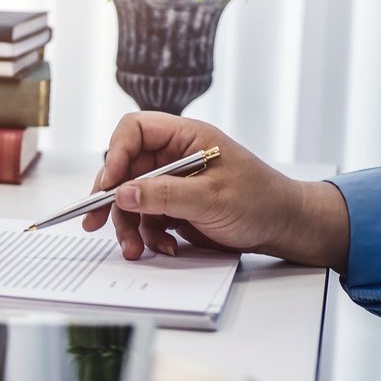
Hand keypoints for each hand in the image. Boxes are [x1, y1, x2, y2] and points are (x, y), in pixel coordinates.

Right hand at [81, 112, 349, 270]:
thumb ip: (164, 195)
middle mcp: (175, 155)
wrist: (286, 228)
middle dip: (113, 199)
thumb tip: (123, 193)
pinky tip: (164, 247)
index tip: (108, 185)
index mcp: (186, 137)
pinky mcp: (176, 205)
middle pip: (126, 169)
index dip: (116, 154)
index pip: (135, 131)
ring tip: (136, 249)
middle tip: (94, 221)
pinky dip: (149, 235)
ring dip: (130, 225)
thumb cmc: (262, 201)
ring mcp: (174, 181)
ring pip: (133, 198)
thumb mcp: (211, 198)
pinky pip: (148, 217)